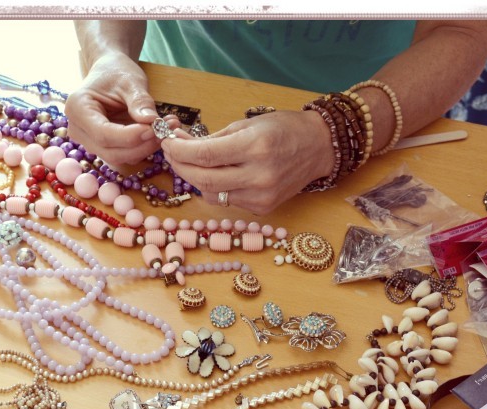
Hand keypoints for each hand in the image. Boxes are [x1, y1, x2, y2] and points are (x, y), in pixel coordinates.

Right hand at [65, 52, 167, 166]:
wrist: (110, 72)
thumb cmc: (116, 71)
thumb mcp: (130, 81)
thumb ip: (140, 101)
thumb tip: (152, 121)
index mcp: (78, 108)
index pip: (103, 134)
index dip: (130, 136)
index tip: (154, 129)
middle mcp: (78, 130)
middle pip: (110, 151)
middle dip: (140, 146)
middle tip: (165, 131)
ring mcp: (89, 142)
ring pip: (119, 157)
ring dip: (145, 148)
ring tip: (166, 129)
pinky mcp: (103, 147)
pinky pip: (125, 154)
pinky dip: (143, 147)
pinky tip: (158, 133)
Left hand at [159, 110, 333, 215]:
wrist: (318, 148)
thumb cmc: (284, 129)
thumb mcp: (248, 123)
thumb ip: (214, 138)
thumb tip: (180, 143)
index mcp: (255, 147)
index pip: (204, 155)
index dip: (179, 151)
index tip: (168, 143)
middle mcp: (259, 175)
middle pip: (203, 180)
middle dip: (180, 167)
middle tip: (172, 154)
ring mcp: (262, 196)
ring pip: (212, 194)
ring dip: (195, 179)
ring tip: (192, 163)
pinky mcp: (263, 208)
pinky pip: (227, 201)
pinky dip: (215, 189)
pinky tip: (216, 175)